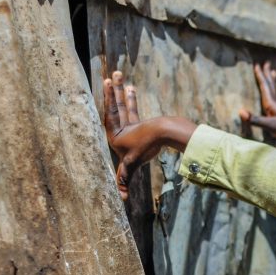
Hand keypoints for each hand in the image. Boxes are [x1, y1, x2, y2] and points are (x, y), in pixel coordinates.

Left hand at [102, 71, 194, 199]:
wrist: (168, 133)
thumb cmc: (147, 145)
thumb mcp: (131, 163)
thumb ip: (124, 180)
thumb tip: (121, 201)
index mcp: (117, 138)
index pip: (108, 118)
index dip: (107, 99)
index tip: (107, 85)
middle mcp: (125, 134)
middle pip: (115, 109)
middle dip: (113, 93)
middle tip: (110, 76)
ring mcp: (134, 129)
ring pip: (123, 106)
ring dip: (120, 90)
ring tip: (117, 73)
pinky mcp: (144, 127)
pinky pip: (133, 109)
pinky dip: (131, 98)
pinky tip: (130, 86)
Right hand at [238, 62, 275, 153]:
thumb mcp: (271, 126)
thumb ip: (256, 120)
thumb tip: (240, 111)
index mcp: (272, 105)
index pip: (265, 87)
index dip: (261, 76)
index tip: (257, 64)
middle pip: (271, 87)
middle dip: (267, 75)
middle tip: (267, 63)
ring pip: (274, 94)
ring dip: (272, 83)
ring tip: (273, 74)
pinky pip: (275, 104)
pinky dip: (273, 98)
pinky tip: (273, 101)